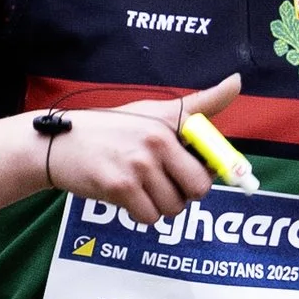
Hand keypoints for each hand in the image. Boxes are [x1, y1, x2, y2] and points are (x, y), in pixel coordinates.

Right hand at [42, 75, 240, 223]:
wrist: (61, 144)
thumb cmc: (112, 129)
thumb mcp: (154, 111)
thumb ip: (199, 105)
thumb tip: (237, 81)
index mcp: (168, 124)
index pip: (211, 157)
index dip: (211, 172)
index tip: (202, 177)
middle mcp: (156, 143)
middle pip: (198, 190)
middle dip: (185, 194)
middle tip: (166, 184)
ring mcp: (138, 166)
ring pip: (173, 208)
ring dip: (160, 206)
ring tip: (141, 188)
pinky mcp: (119, 188)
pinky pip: (148, 217)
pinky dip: (140, 214)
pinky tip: (126, 196)